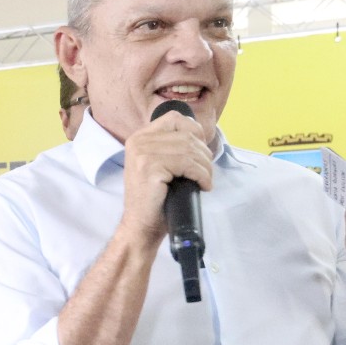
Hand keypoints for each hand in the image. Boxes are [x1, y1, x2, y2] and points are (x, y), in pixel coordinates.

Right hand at [118, 111, 213, 243]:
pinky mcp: (150, 168)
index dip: (194, 131)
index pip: (175, 118)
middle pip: (187, 135)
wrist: (141, 226)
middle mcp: (138, 142)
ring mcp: (143, 154)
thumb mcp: (159, 165)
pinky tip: (202, 186)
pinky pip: (188, 164)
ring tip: (205, 181)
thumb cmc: (155, 199)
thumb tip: (200, 136)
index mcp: (139, 138)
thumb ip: (171, 147)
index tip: (200, 152)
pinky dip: (202, 175)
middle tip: (206, 174)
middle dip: (204, 155)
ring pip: (190, 150)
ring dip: (206, 167)